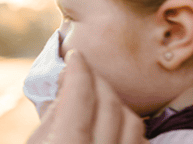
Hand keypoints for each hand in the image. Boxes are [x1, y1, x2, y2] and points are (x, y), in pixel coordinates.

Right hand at [27, 50, 148, 143]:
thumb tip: (64, 86)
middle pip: (110, 104)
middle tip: (83, 72)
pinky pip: (141, 141)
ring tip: (98, 98)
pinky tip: (115, 122)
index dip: (78, 69)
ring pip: (132, 121)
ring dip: (116, 103)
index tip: (74, 56)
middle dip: (97, 80)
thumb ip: (51, 117)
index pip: (80, 95)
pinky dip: (129, 126)